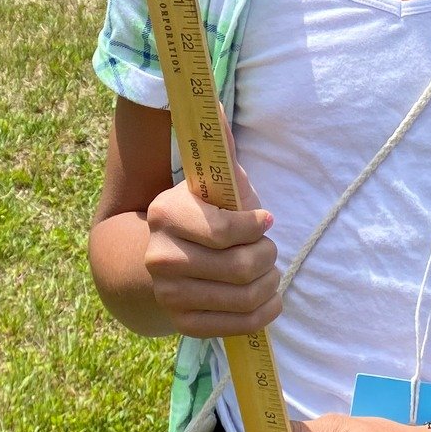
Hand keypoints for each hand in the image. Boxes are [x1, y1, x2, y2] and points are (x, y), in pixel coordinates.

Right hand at [142, 156, 279, 338]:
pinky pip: (239, 326)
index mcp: (165, 214)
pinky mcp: (182, 323)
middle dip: (268, 256)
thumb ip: (220, 145)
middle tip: (269, 248)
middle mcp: (159, 256)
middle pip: (240, 267)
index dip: (256, 227)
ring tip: (269, 270)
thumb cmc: (207, 212)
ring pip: (245, 297)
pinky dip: (265, 312)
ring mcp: (168, 294)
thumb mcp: (215, 179)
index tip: (265, 220)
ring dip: (270, 283)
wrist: (169, 256)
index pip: (225, 231)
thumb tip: (218, 105)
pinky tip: (268, 297)